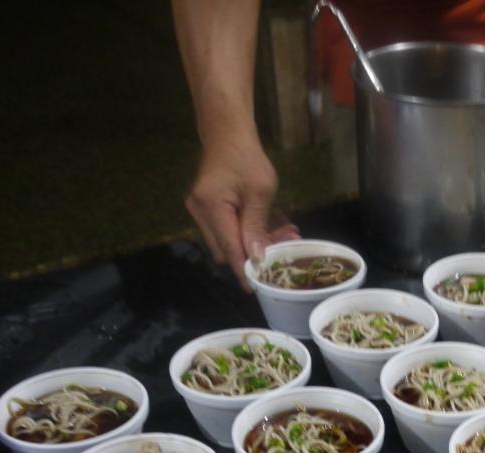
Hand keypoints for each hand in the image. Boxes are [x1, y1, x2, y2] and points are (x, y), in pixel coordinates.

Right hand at [185, 135, 299, 290]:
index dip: (243, 269)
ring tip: (285, 233)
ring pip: (228, 241)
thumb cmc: (247, 158)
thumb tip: (256, 258)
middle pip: (226, 249)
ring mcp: (200, 211)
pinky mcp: (207, 208)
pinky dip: (247, 231)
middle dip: (253, 253)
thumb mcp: (261, 191)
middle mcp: (200, 212)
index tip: (256, 287)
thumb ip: (257, 226)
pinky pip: (227, 229)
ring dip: (254, 242)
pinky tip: (271, 226)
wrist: (227, 133)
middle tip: (285, 248)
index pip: (228, 248)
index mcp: (212, 207)